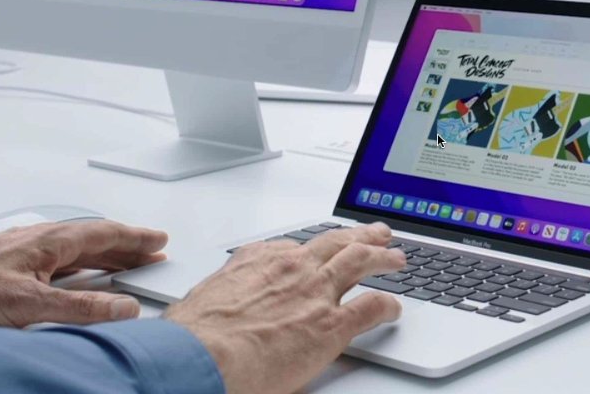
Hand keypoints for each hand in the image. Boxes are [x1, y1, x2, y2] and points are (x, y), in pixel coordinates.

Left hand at [0, 221, 166, 326]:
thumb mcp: (29, 305)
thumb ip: (80, 309)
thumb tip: (123, 308)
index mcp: (51, 242)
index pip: (106, 235)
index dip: (136, 239)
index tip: (159, 241)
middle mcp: (39, 242)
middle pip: (94, 241)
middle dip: (125, 247)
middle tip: (151, 253)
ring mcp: (22, 252)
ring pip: (74, 252)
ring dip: (102, 258)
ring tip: (123, 266)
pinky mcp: (7, 266)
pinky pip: (55, 262)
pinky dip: (77, 268)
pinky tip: (73, 279)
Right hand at [164, 223, 404, 393]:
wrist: (200, 356)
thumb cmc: (193, 337)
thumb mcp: (200, 304)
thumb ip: (218, 303)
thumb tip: (208, 318)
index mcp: (258, 262)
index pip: (291, 248)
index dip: (309, 250)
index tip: (315, 252)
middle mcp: (292, 269)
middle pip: (335, 243)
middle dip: (359, 236)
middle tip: (375, 234)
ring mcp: (315, 292)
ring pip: (361, 261)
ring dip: (383, 257)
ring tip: (397, 258)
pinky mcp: (331, 323)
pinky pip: (372, 307)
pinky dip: (388, 306)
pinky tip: (394, 310)